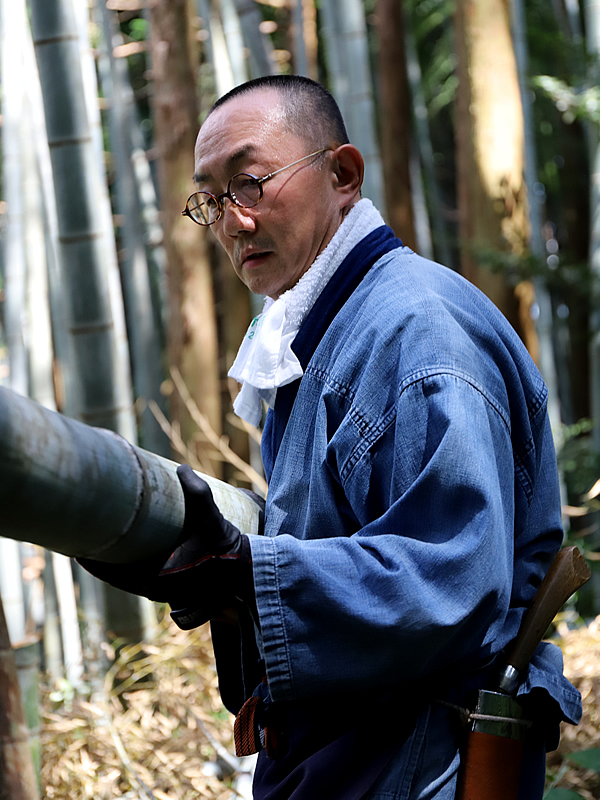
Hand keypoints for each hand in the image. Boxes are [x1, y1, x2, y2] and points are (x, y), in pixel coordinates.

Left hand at [78, 465, 262, 628]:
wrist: (244, 569)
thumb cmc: (225, 547)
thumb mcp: (212, 518)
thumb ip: (198, 492)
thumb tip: (182, 468)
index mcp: (160, 580)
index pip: (116, 575)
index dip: (94, 563)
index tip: (77, 548)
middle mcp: (158, 589)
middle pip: (117, 576)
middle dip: (101, 558)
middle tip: (82, 536)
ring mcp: (164, 590)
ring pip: (128, 579)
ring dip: (113, 563)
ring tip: (98, 540)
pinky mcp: (171, 586)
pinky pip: (140, 579)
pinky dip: (128, 567)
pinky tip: (124, 551)